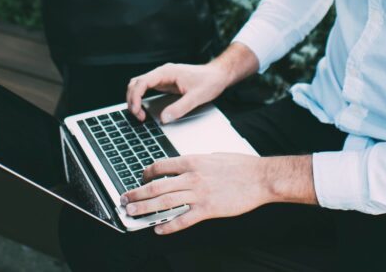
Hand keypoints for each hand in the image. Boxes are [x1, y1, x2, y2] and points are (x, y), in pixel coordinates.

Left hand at [121, 154, 269, 233]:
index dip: (146, 173)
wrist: (260, 178)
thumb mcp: (214, 156)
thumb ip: (197, 162)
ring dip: (145, 209)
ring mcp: (198, 194)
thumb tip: (185, 166)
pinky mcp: (207, 210)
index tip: (140, 177)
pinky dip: (168, 225)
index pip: (160, 166)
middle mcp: (191, 177)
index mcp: (192, 161)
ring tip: (132, 213)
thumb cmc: (241, 166)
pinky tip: (158, 229)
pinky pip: (182, 220)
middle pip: (156, 186)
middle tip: (125, 199)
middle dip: (137, 193)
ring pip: (164, 202)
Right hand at [125, 62, 228, 122]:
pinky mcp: (165, 83)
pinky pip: (146, 89)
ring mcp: (162, 77)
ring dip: (135, 98)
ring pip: (139, 85)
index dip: (135, 97)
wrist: (218, 75)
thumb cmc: (209, 81)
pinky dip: (141, 98)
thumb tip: (164, 118)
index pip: (142, 82)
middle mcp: (162, 73)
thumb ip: (180, 108)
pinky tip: (143, 108)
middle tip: (138, 117)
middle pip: (136, 83)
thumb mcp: (196, 97)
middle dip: (132, 99)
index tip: (137, 111)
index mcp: (166, 72)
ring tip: (140, 114)